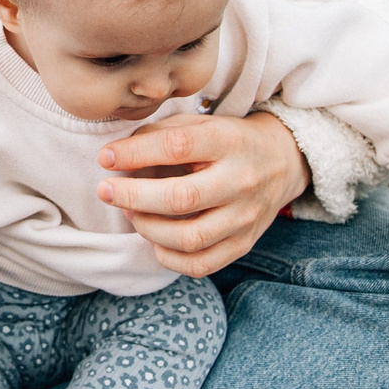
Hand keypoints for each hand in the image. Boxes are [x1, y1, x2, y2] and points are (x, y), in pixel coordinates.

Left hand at [95, 111, 312, 277]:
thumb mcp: (201, 124)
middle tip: (105, 190)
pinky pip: (200, 264)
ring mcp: (245, 217)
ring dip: (148, 228)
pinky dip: (168, 257)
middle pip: (181, 198)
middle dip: (133, 196)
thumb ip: (160, 134)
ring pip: (188, 238)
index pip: (177, 147)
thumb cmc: (229, 140)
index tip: (106, 157)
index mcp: (229, 142)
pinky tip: (155, 239)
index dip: (135, 153)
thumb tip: (117, 156)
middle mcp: (241, 181)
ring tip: (132, 214)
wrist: (282, 161)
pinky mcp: (244, 244)